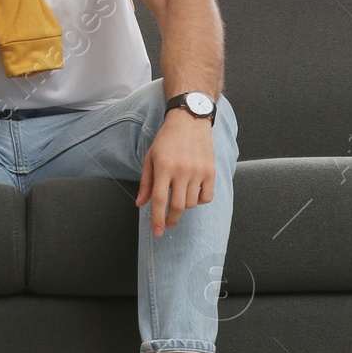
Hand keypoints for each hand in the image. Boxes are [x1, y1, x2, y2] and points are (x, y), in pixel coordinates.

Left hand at [135, 112, 215, 235]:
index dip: (157, 219)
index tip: (156, 232)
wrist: (189, 120)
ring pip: (192, 203)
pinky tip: (193, 193)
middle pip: (177, 206)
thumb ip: (146, 182)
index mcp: (164, 167)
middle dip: (171, 220)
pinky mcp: (211, 171)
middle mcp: (182, 170)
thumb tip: (140, 204)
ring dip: (184, 207)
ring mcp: (198, 171)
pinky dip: (199, 200)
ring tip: (179, 197)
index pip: (160, 200)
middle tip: (167, 224)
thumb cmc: (167, 139)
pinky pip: (207, 196)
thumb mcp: (150, 157)